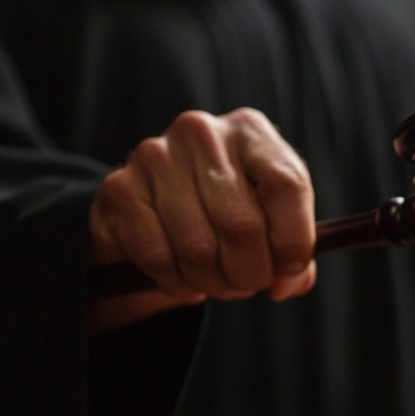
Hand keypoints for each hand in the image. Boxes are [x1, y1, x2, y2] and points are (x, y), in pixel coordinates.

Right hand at [89, 108, 316, 304]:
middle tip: (248, 284)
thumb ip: (294, 252)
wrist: (158, 204)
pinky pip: (159, 258)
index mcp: (251, 131)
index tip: (290, 269)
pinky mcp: (120, 189)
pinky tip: (185, 278)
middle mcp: (203, 133)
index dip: (295, 240)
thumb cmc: (231, 209)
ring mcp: (156, 157)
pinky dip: (178, 283)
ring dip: (214, 283)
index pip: (287, 184)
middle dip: (251, 273)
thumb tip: (289, 283)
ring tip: (218, 282)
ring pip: (199, 249)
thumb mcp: (272, 218)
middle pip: (243, 226)